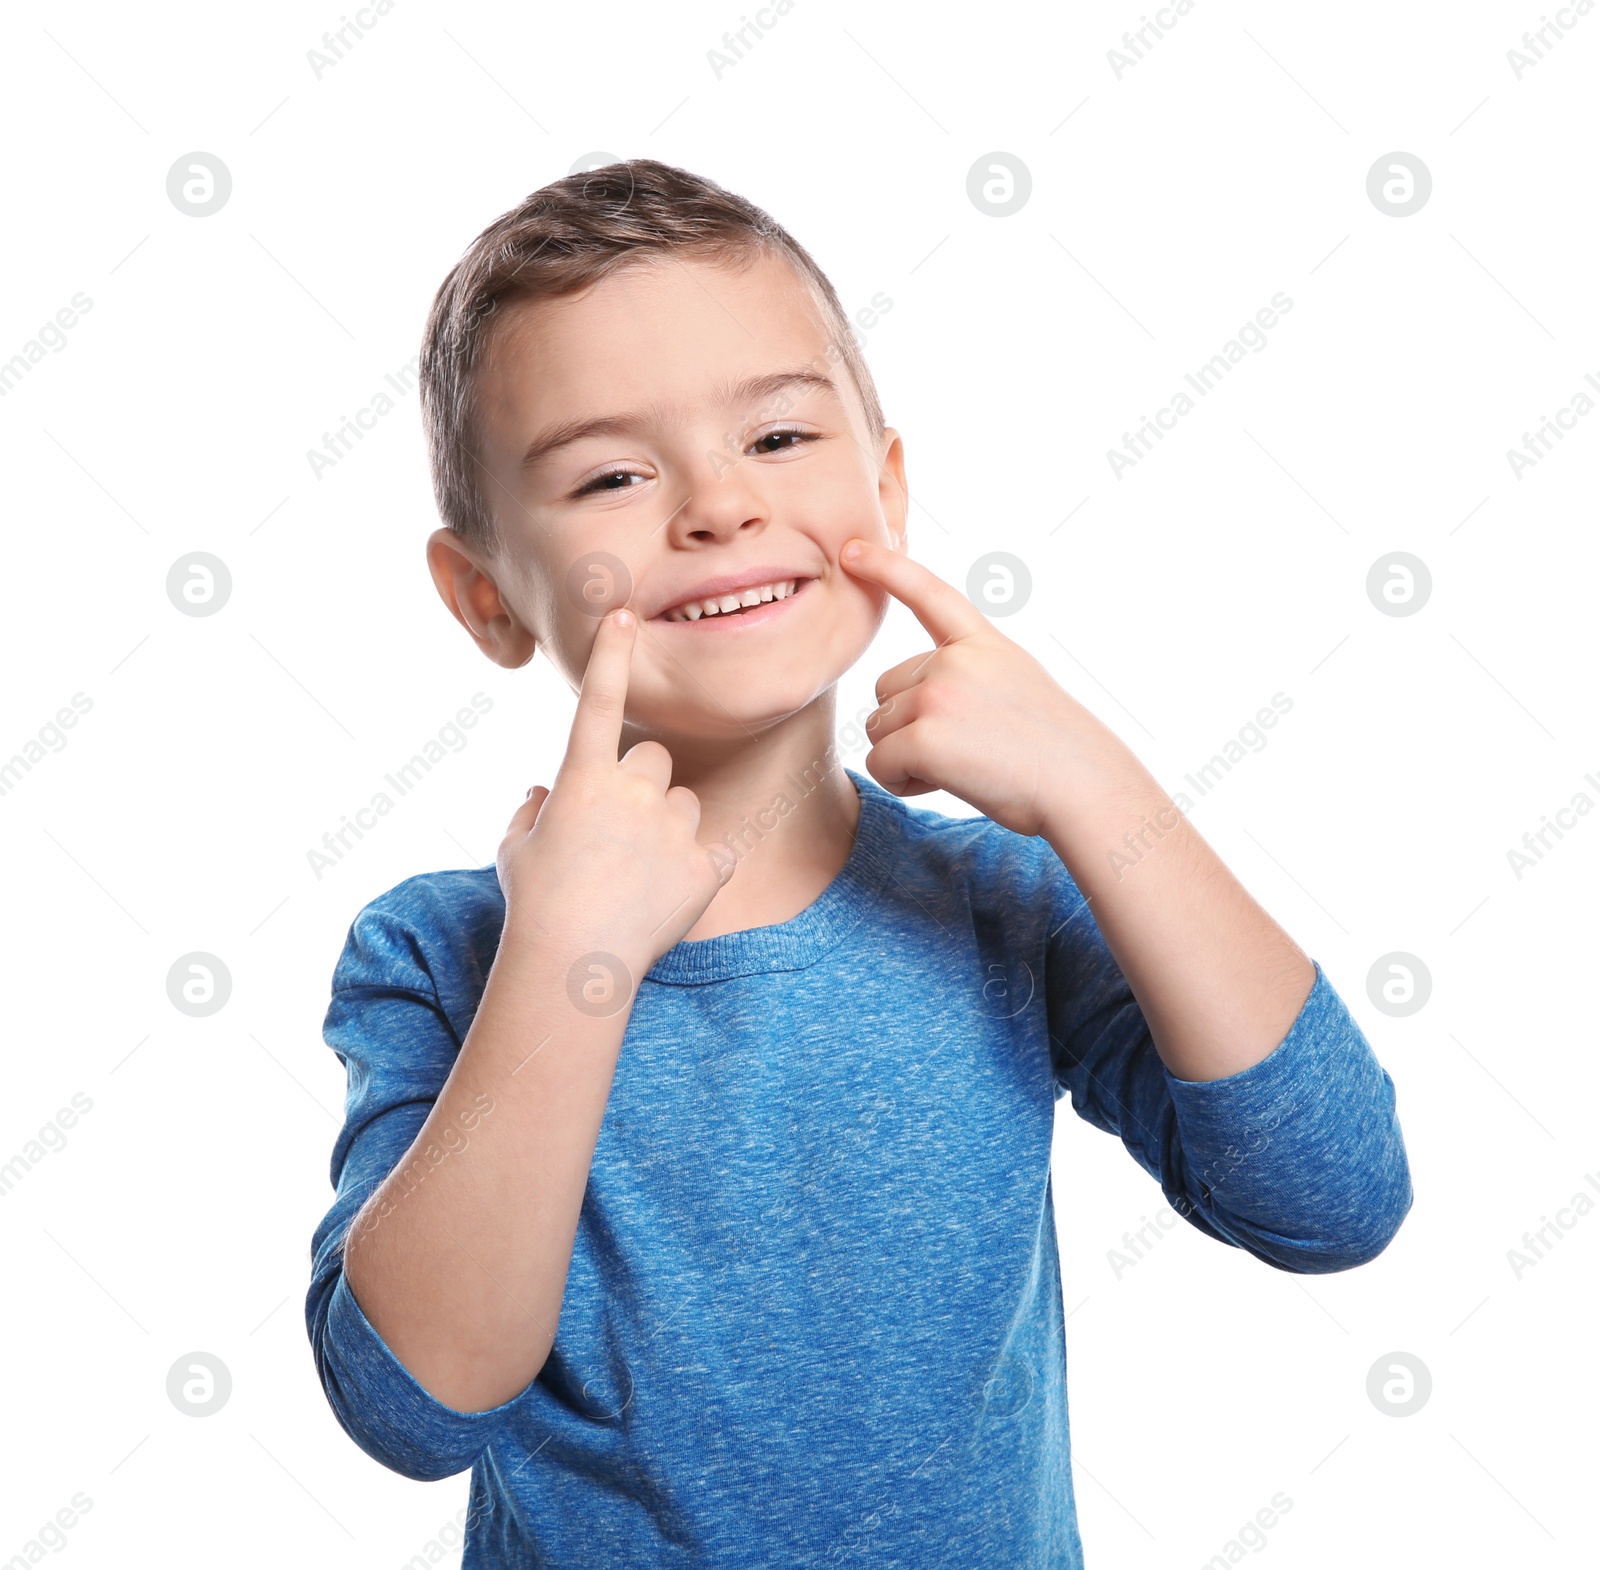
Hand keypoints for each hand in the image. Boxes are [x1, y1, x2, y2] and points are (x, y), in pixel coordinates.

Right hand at [496, 608, 733, 977]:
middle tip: (619, 835)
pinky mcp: (708, 865)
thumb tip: (543, 795)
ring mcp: (674, 826)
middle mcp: (632, 790)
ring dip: (669, 825)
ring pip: (686, 803)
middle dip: (641, 786)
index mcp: (582, 778)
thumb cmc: (536, 906)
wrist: (573, 966)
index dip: (611, 654)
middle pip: (655, 760)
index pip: (599, 699)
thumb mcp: (517, 852)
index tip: (622, 613)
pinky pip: (716, 851)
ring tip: (638, 874)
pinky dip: (699, 868)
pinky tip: (669, 897)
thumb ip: (531, 813)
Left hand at [839, 538, 1125, 837]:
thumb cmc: (1055, 752)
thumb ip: (967, 673)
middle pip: (886, 690)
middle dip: (908, 725)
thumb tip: (905, 696)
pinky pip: (880, 763)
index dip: (886, 568)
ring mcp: (937, 695)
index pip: (927, 594)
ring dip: (906, 756)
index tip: (850, 550)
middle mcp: (955, 660)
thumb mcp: (1017, 684)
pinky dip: (904, 783)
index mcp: (982, 644)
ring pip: (879, 729)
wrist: (1083, 786)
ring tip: (966, 767)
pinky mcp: (923, 738)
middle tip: (967, 748)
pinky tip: (950, 783)